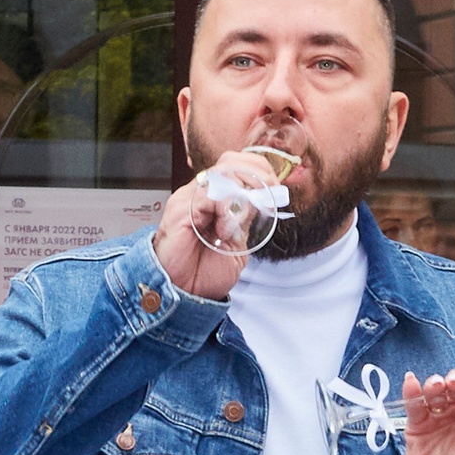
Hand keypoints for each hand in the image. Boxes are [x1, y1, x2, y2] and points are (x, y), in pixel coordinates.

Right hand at [151, 148, 284, 300]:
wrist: (183, 293)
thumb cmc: (204, 272)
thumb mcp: (236, 244)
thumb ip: (246, 220)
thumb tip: (263, 200)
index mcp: (214, 199)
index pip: (236, 164)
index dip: (259, 170)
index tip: (274, 189)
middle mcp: (200, 193)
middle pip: (230, 161)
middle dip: (255, 175)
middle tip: (266, 197)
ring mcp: (188, 199)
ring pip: (221, 174)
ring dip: (241, 195)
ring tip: (238, 222)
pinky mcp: (180, 210)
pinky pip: (208, 195)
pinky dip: (225, 209)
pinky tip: (223, 230)